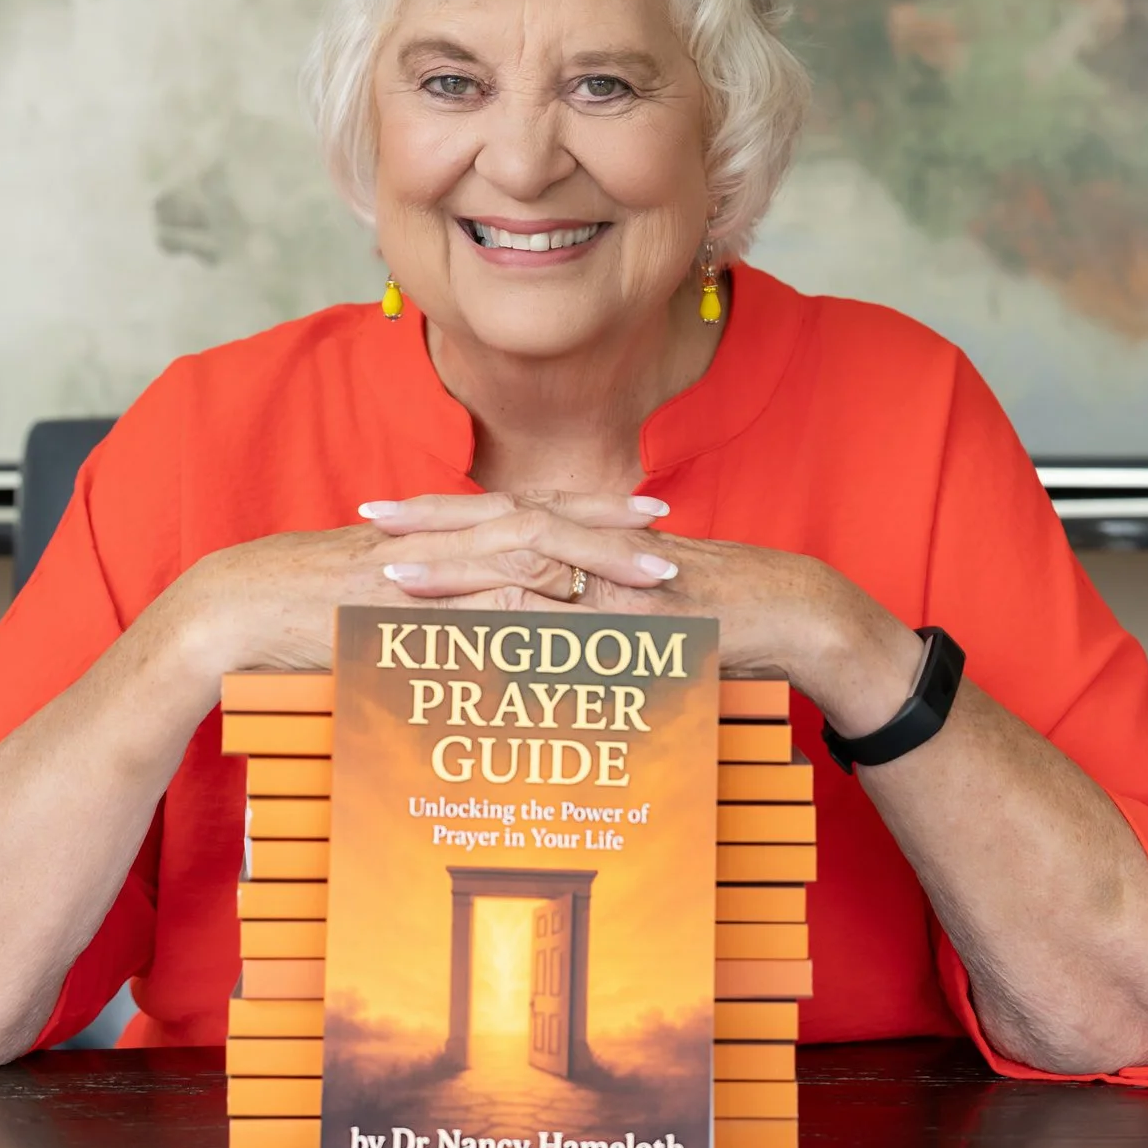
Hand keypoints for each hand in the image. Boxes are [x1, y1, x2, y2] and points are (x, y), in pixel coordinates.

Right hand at [157, 491, 676, 681]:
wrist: (234, 609)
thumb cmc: (296, 612)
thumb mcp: (377, 602)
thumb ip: (429, 607)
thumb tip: (473, 632)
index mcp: (436, 533)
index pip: (526, 511)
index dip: (587, 513)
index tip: (640, 517)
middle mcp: (439, 537)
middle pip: (542, 518)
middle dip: (610, 526)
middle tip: (671, 529)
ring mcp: (426, 562)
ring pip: (531, 548)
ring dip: (598, 559)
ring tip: (655, 574)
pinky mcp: (407, 596)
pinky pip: (480, 595)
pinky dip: (535, 599)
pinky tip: (581, 608)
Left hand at [361, 492, 923, 733]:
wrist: (785, 609)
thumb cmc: (712, 608)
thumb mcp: (634, 598)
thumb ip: (580, 601)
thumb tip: (526, 623)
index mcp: (586, 534)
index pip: (499, 514)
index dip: (438, 513)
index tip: (381, 514)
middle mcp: (593, 542)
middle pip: (496, 522)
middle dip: (426, 523)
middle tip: (362, 520)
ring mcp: (613, 571)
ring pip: (521, 560)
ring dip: (455, 566)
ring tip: (391, 572)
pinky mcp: (637, 608)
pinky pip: (572, 613)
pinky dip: (521, 621)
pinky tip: (475, 633)